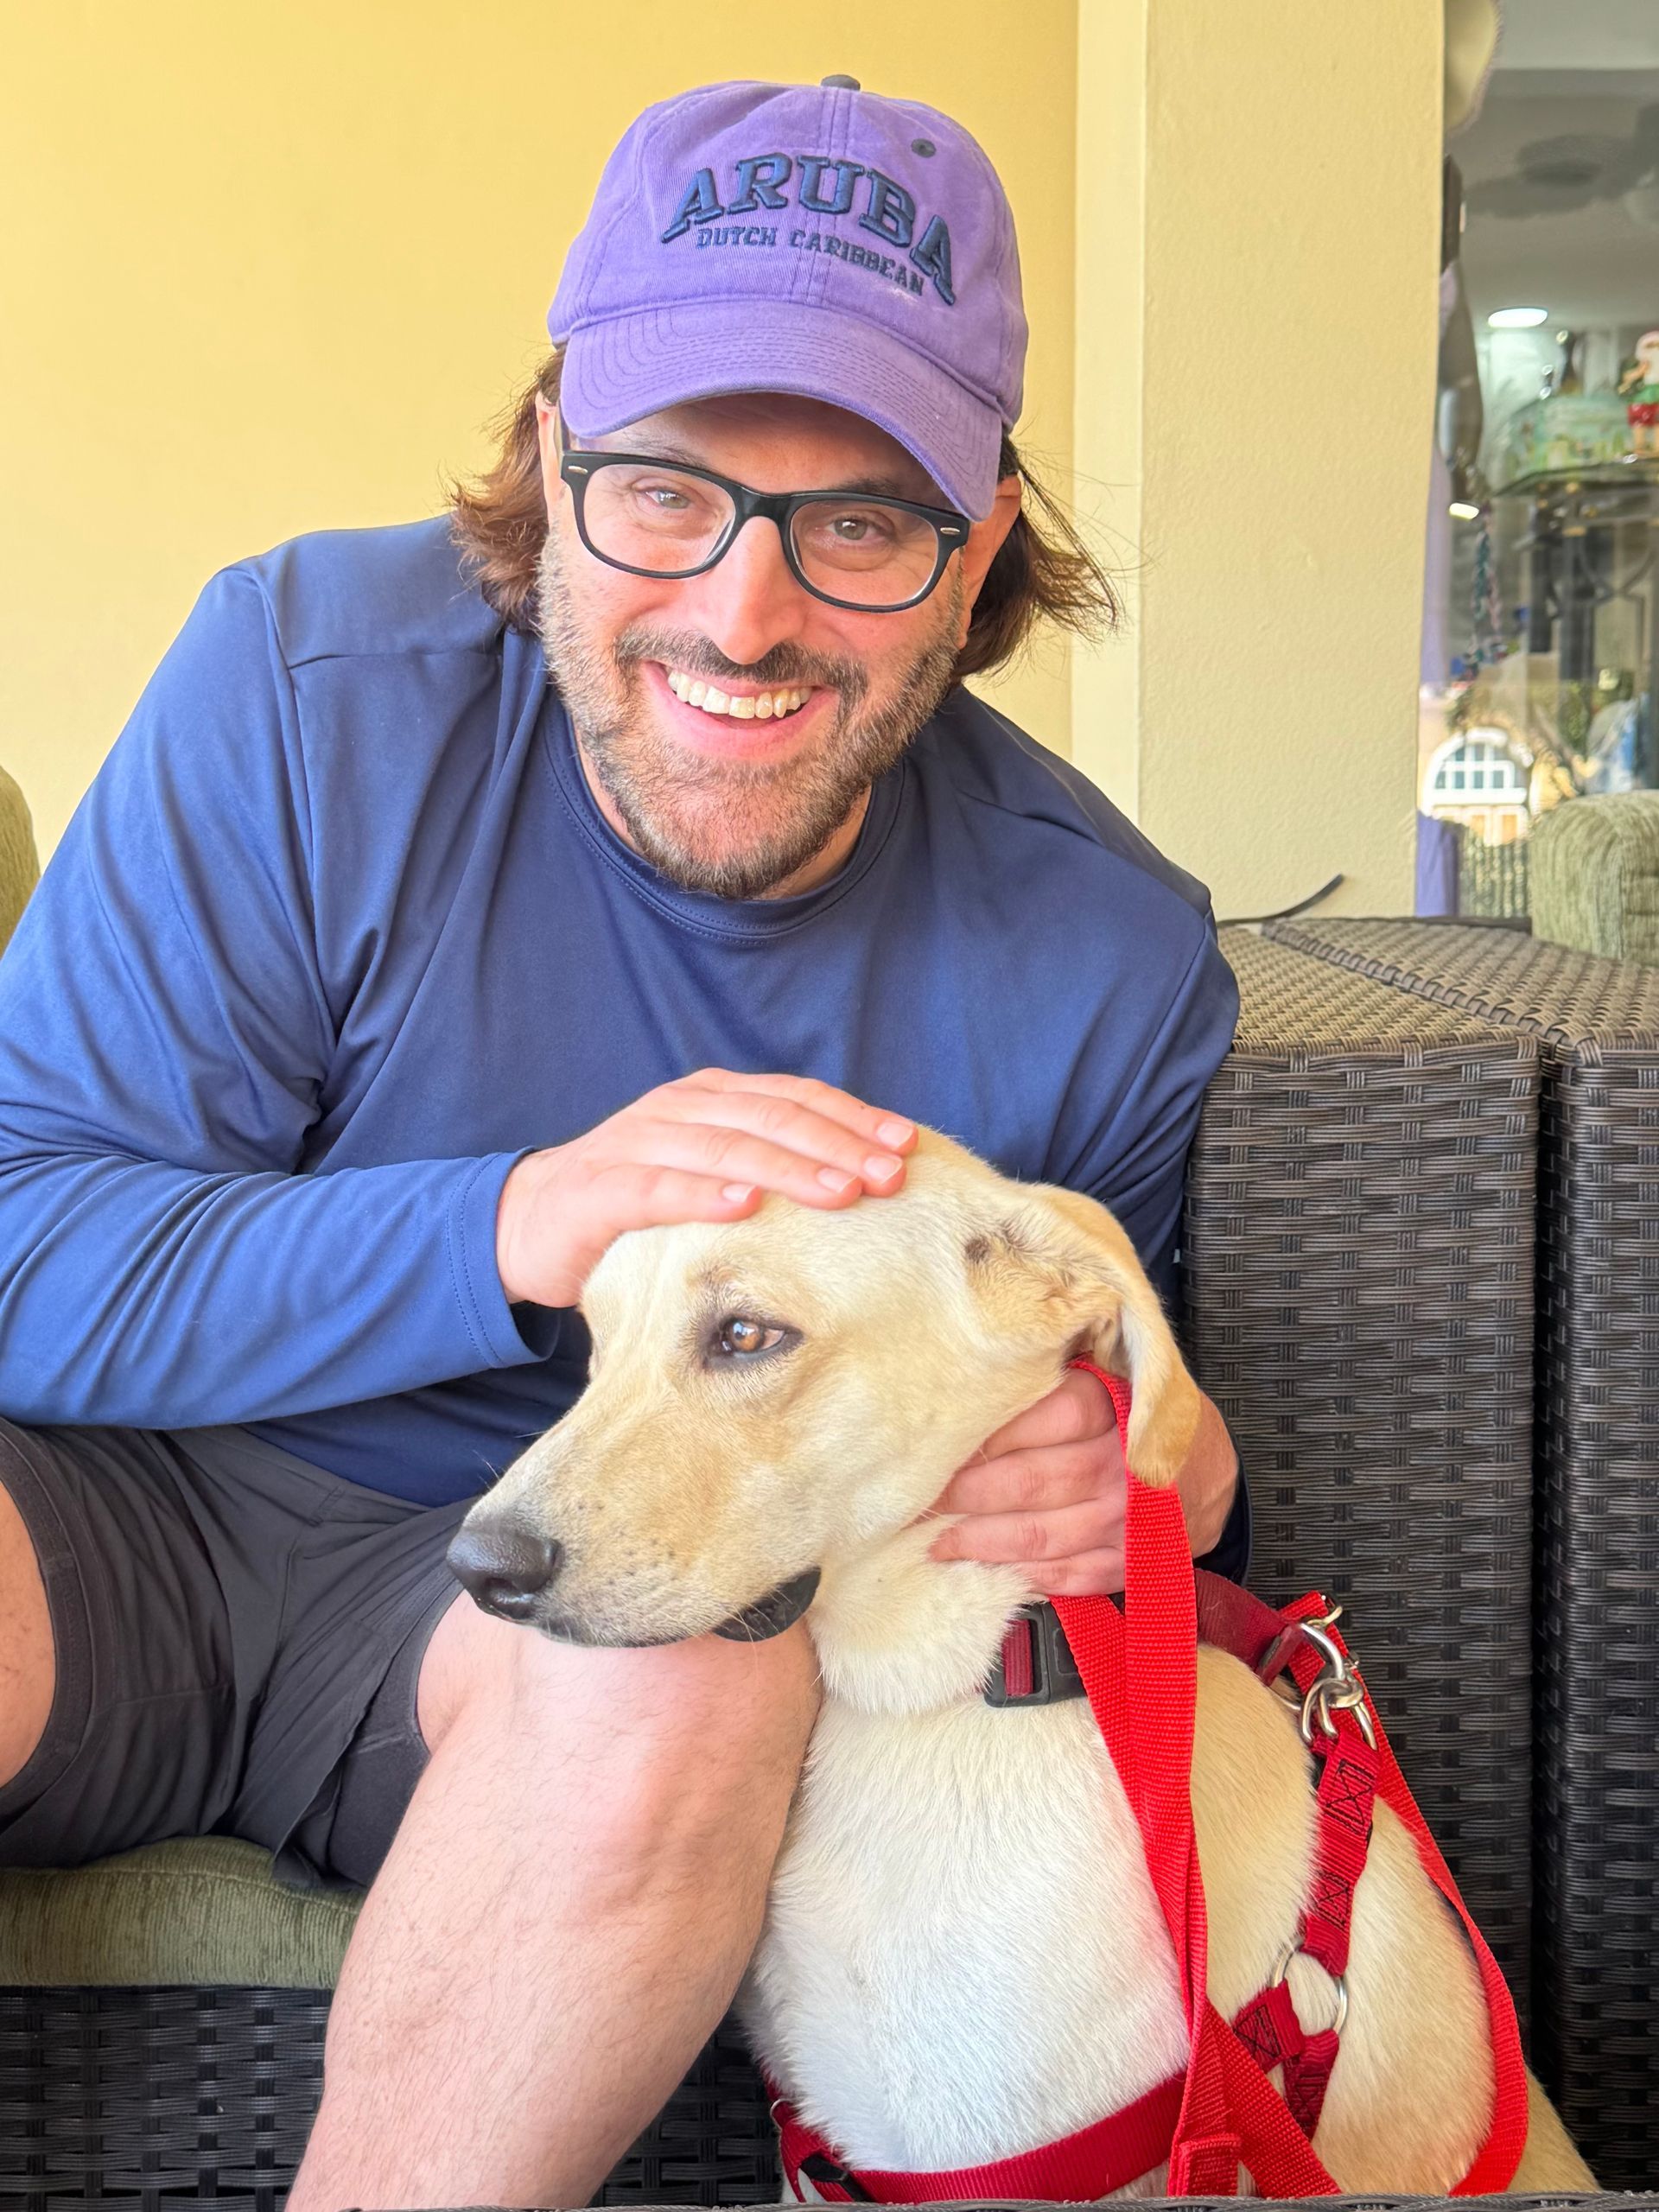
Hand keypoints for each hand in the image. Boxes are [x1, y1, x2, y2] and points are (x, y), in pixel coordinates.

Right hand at [495, 1068, 916, 1308]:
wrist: (529, 1223)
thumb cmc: (639, 1206)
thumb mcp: (710, 1177)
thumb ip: (767, 1173)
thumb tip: (862, 1191)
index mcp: (713, 1099)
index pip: (796, 1098)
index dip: (854, 1118)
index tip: (907, 1145)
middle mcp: (680, 1109)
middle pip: (773, 1118)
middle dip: (839, 1144)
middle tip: (890, 1176)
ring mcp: (638, 1143)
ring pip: (726, 1148)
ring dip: (789, 1169)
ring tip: (841, 1191)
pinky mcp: (600, 1190)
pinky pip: (658, 1189)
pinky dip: (703, 1196)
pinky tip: (745, 1209)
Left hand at [925, 1369, 1238, 1596]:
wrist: (1204, 1470)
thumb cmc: (1135, 1418)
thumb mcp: (1107, 1378)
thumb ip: (1051, 1384)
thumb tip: (968, 1398)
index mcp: (1115, 1408)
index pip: (1046, 1419)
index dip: (989, 1438)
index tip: (940, 1449)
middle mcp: (1122, 1465)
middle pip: (1033, 1481)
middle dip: (969, 1494)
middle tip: (924, 1499)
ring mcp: (1129, 1520)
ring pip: (1042, 1535)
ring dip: (982, 1541)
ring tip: (937, 1542)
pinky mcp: (1130, 1562)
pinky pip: (1069, 1575)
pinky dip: (1024, 1575)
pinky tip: (986, 1570)